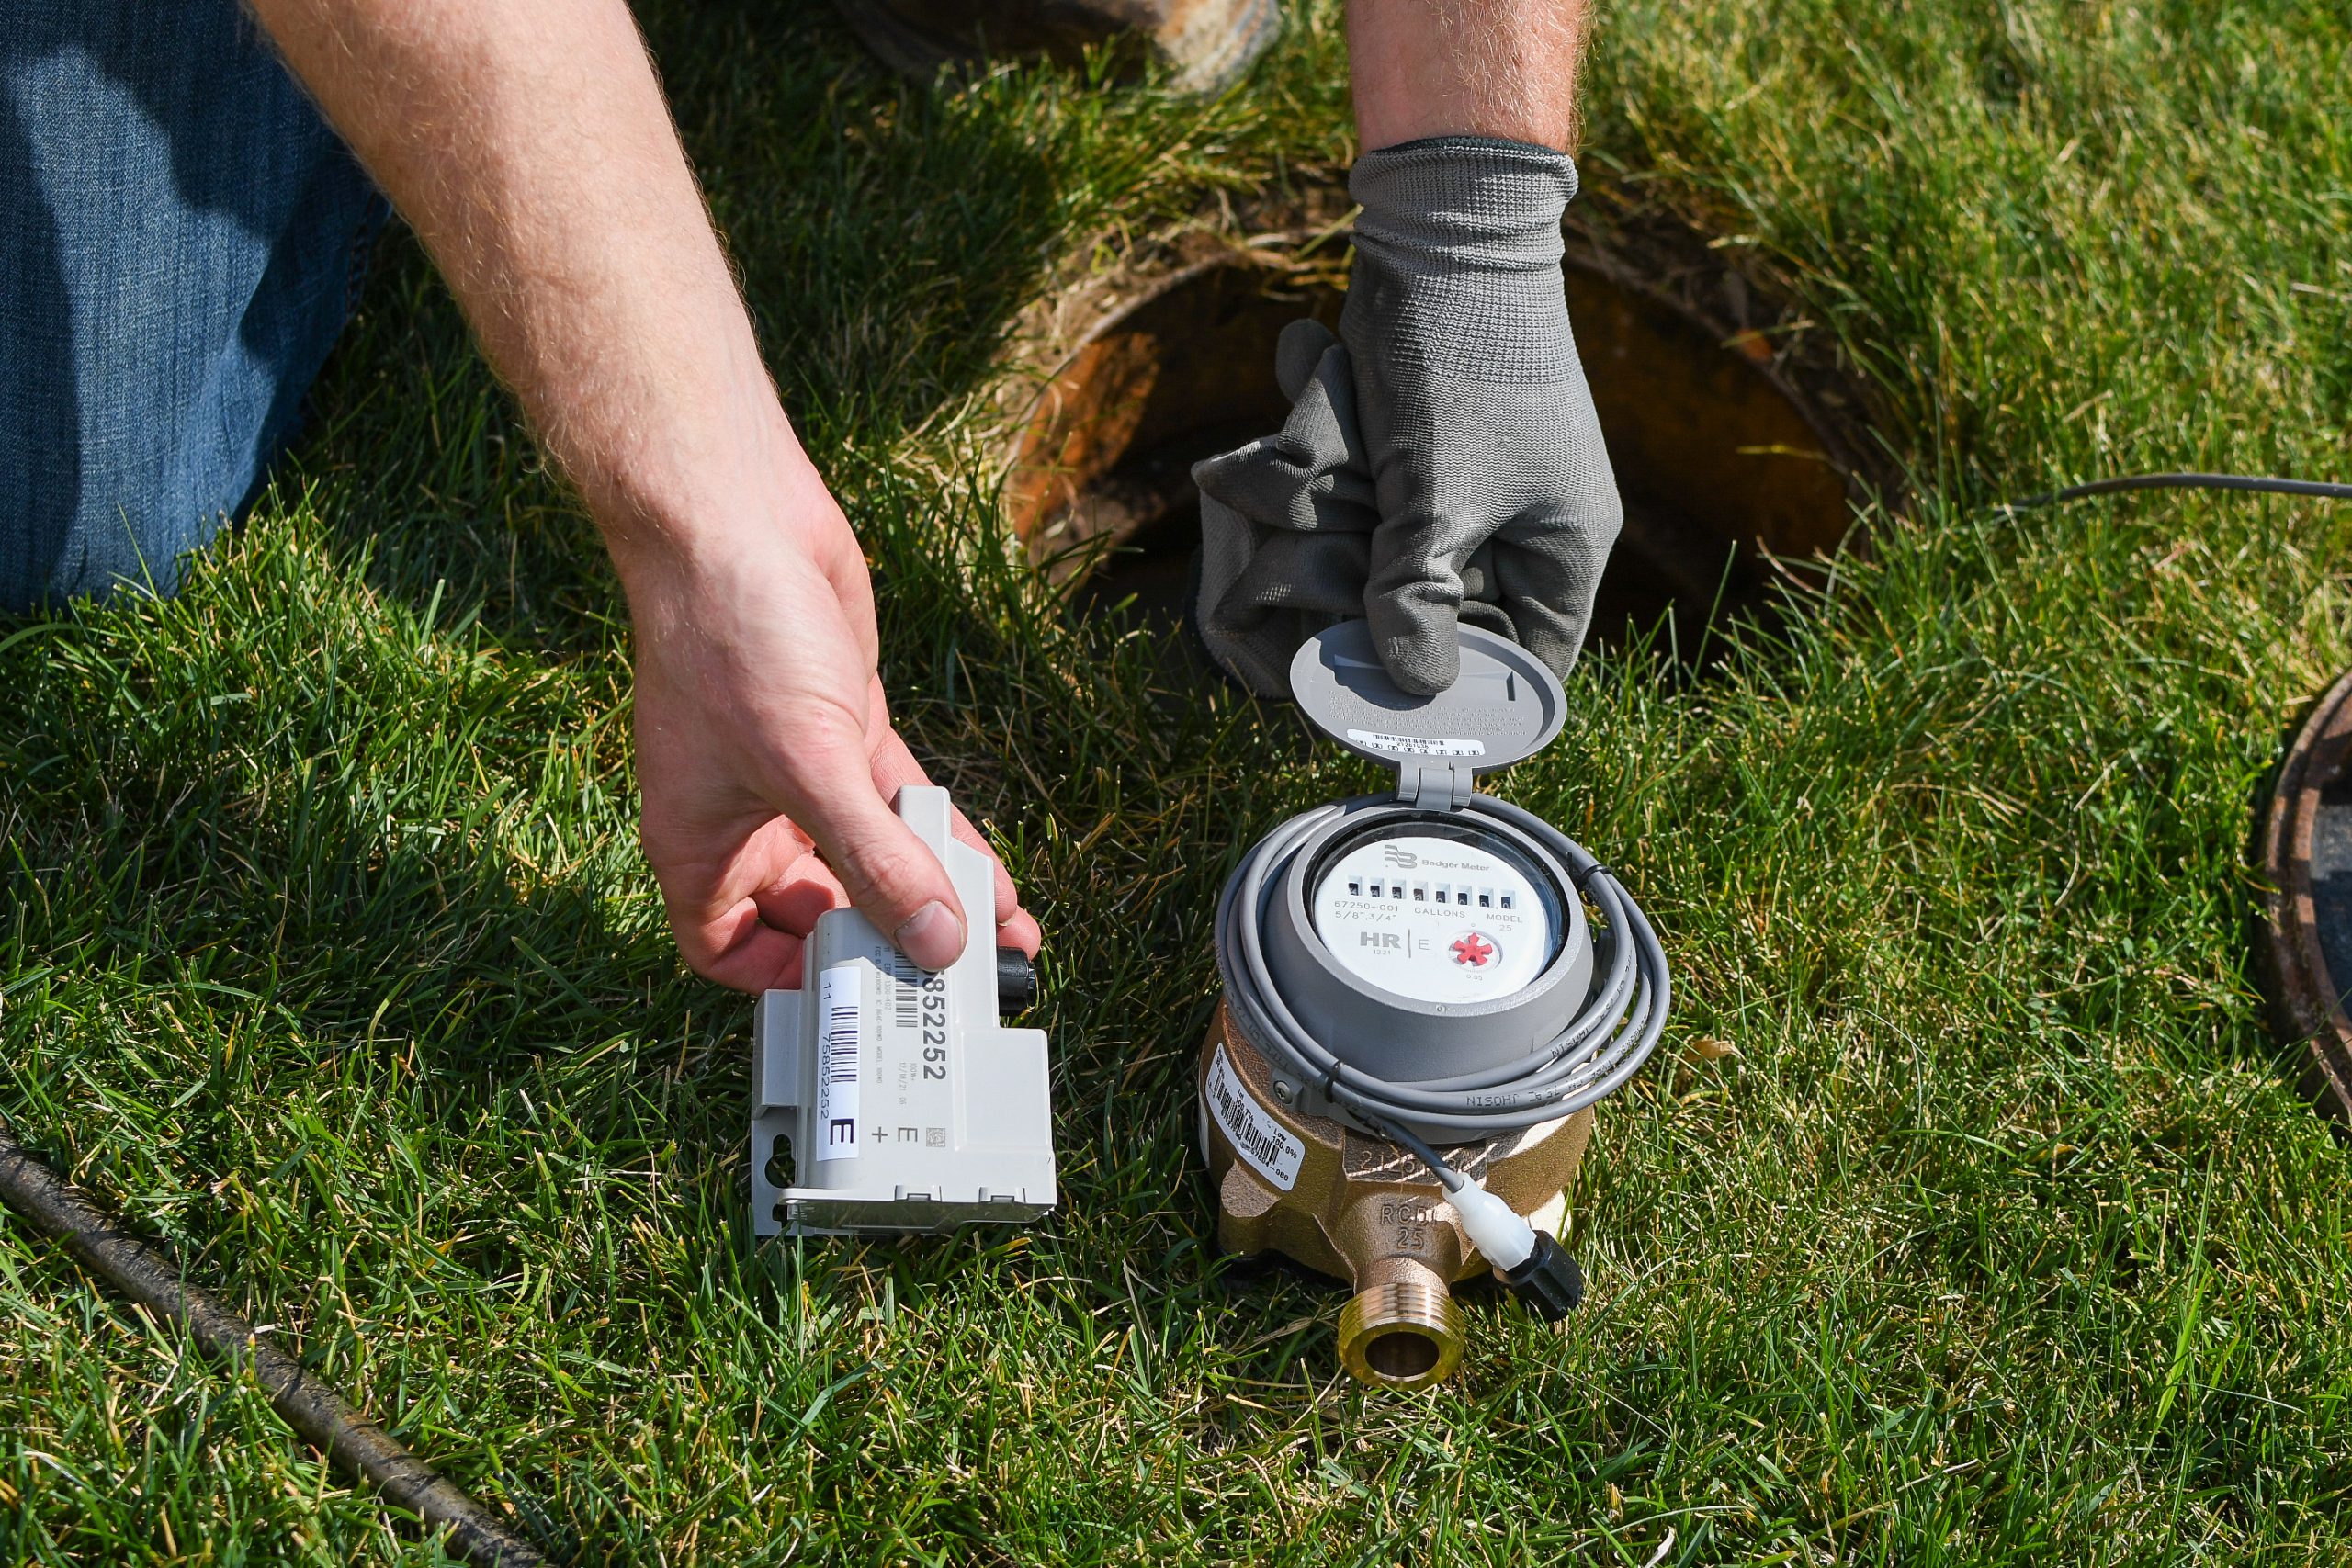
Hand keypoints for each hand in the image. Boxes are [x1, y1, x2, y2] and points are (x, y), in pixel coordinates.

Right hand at [625, 457, 1038, 991]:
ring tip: (1000, 941)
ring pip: (869, 860)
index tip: (856, 999)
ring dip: (930, 896)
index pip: (727, 948)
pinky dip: (940, 837)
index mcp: (701, 842)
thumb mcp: (809, 764)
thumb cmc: (731, 636)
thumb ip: (874, 857)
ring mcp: (800, 776)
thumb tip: (934, 942)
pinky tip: (991, 872)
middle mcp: (747, 819)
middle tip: (958, 985)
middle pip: (816, 913)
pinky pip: (898, 806)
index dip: (781, 983)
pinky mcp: (848, 732)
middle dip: (885, 945)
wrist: (735, 517)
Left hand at [1193, 137, 1620, 695]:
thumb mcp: (1438, 491)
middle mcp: (1528, 534)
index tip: (1394, 714)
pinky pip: (1375, 518)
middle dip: (1387, 617)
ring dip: (1351, 560)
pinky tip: (1305, 489)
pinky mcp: (1422, 463)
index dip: (1467, 698)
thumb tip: (1412, 684)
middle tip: (1325, 630)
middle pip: (1456, 627)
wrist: (1440, 236)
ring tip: (1308, 543)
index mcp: (1565, 551)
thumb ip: (1418, 591)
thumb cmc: (1463, 362)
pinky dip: (1338, 510)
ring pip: (1404, 573)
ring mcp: (1475, 497)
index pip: (1528, 665)